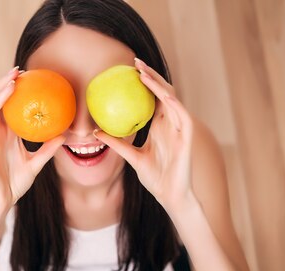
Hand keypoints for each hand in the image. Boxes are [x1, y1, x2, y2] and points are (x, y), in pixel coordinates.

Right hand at [0, 67, 65, 207]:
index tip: (28, 76)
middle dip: (5, 85)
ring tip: (9, 82)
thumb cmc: (16, 183)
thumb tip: (65, 136)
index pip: (9, 106)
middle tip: (19, 70)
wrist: (4, 201)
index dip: (15, 90)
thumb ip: (47, 150)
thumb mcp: (36, 164)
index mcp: (6, 135)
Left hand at [93, 57, 194, 210]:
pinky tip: (164, 95)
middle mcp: (171, 124)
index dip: (144, 83)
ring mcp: (180, 130)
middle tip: (135, 62)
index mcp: (160, 126)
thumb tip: (97, 133)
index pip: (152, 98)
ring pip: (172, 99)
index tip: (128, 71)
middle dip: (151, 76)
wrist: (170, 196)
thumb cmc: (155, 178)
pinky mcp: (187, 138)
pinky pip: (183, 117)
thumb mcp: (131, 157)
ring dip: (159, 85)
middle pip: (163, 92)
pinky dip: (175, 104)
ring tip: (144, 73)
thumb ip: (117, 144)